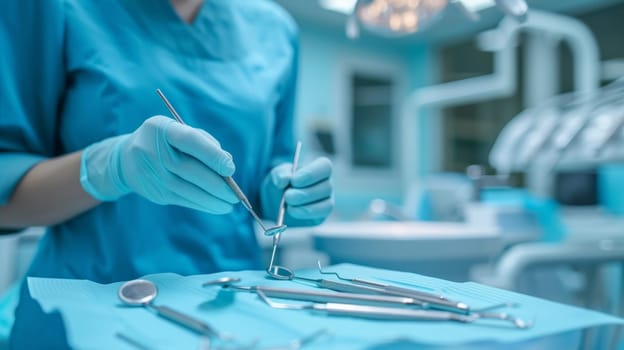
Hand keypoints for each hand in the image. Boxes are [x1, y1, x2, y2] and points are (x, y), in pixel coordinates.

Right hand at [80, 115, 237, 212]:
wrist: (126, 158)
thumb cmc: (165, 142)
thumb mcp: (179, 131)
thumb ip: (204, 142)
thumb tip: (227, 163)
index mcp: (163, 129)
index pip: (190, 140)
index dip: (212, 155)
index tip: (231, 169)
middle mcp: (154, 151)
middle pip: (189, 170)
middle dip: (216, 185)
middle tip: (235, 195)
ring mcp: (152, 174)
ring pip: (187, 190)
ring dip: (212, 200)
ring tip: (230, 204)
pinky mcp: (154, 192)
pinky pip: (182, 200)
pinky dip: (202, 204)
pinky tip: (216, 207)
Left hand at [261, 157, 332, 225]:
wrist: (275, 202)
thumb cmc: (281, 183)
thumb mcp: (277, 175)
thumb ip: (280, 174)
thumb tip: (284, 179)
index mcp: (319, 168)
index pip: (325, 166)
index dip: (311, 173)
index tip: (294, 181)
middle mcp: (327, 183)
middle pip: (326, 187)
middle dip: (305, 193)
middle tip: (287, 196)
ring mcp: (327, 200)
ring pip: (327, 204)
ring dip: (305, 206)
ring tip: (288, 205)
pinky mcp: (322, 215)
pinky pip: (321, 215)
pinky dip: (306, 214)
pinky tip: (293, 211)